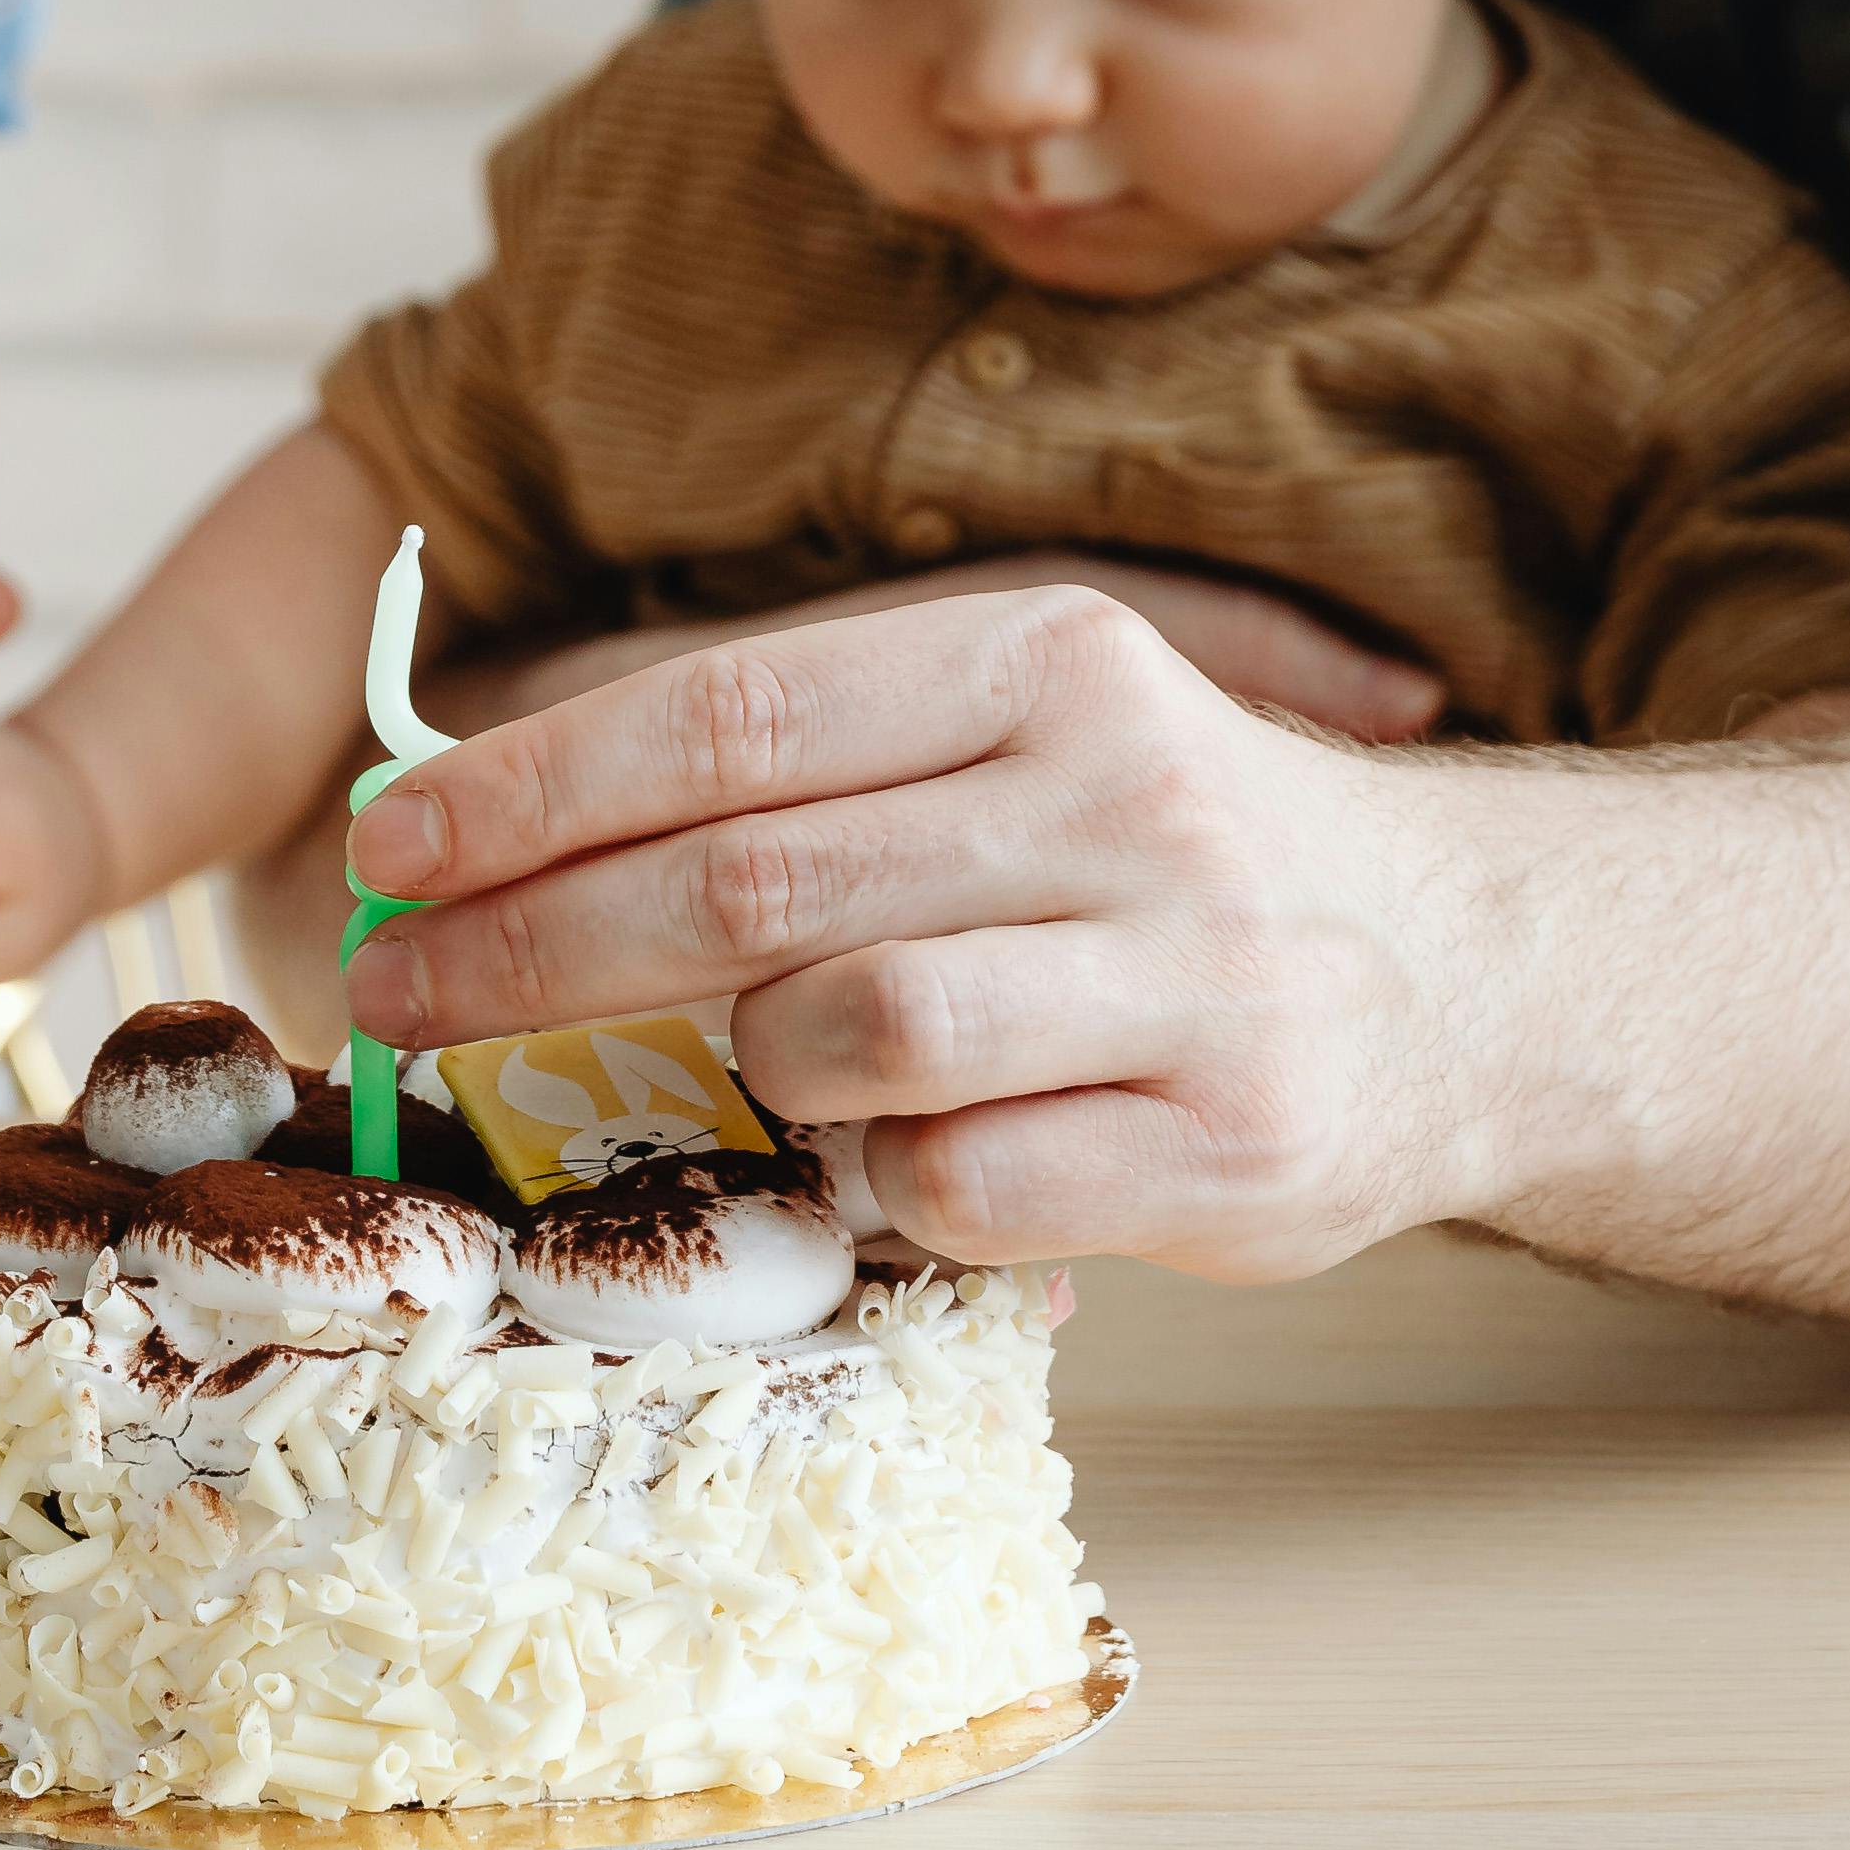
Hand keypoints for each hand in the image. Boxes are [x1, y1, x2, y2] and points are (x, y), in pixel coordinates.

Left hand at [343, 582, 1472, 1279]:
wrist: (1461, 975)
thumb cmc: (1158, 856)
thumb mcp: (1012, 741)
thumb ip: (806, 773)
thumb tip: (491, 821)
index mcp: (1042, 660)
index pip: (730, 713)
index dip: (532, 787)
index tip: (388, 849)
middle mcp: (1122, 796)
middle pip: (749, 880)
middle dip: (531, 946)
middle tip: (395, 997)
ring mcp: (1187, 976)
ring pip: (852, 1032)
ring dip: (749, 1068)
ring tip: (755, 1072)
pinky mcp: (1224, 1151)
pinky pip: (956, 1188)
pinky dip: (882, 1187)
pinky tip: (899, 1160)